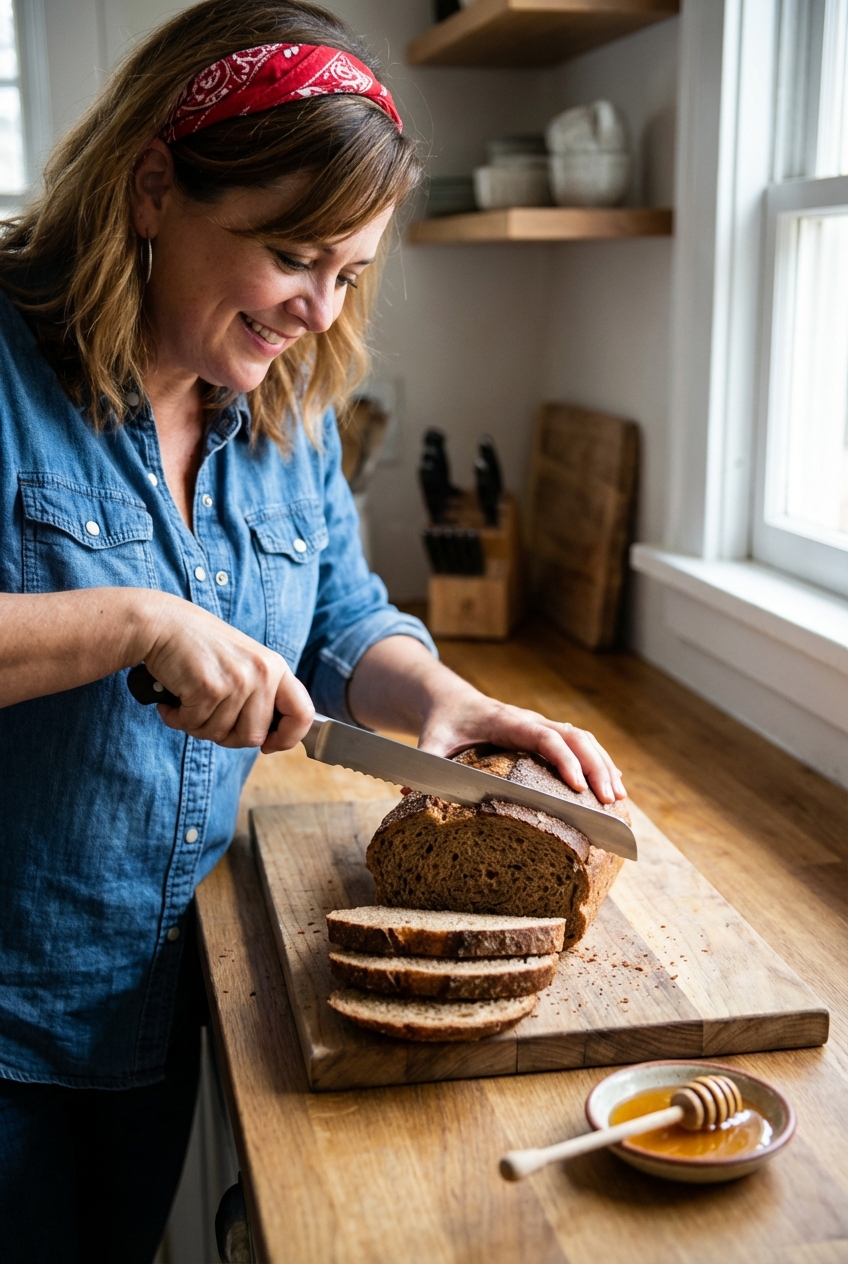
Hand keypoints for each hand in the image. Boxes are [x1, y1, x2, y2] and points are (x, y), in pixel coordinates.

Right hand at [137, 591, 313, 752]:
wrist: (162, 623)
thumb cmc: (199, 647)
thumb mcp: (243, 664)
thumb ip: (259, 695)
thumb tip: (267, 739)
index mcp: (275, 667)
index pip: (303, 714)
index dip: (288, 738)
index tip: (268, 745)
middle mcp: (263, 673)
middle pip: (253, 736)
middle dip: (226, 735)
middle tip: (207, 716)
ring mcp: (238, 680)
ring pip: (220, 734)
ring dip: (197, 725)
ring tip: (188, 700)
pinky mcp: (210, 687)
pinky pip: (194, 725)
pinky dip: (178, 719)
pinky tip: (174, 700)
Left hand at [418, 685, 625, 804]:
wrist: (449, 700)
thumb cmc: (442, 724)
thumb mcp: (429, 743)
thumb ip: (423, 766)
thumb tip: (410, 795)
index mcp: (506, 721)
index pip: (544, 736)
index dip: (563, 759)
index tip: (578, 786)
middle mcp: (530, 720)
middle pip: (574, 737)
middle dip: (595, 767)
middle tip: (609, 800)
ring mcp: (542, 726)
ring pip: (584, 739)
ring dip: (604, 765)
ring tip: (619, 798)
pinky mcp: (547, 734)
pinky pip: (581, 745)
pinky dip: (600, 763)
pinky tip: (613, 787)